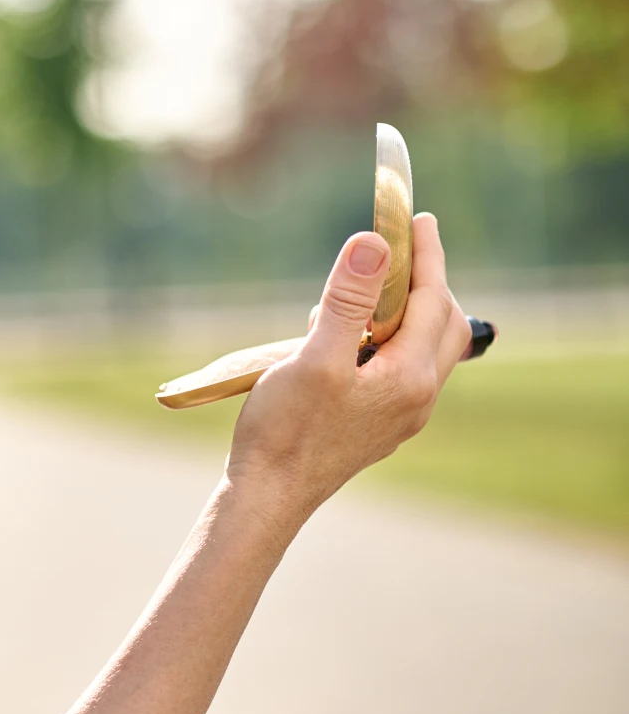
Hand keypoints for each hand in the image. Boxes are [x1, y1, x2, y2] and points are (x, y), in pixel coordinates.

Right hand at [226, 213, 470, 535]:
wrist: (269, 495)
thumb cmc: (286, 431)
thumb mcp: (314, 358)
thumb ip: (348, 301)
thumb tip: (374, 245)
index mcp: (409, 377)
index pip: (432, 300)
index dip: (426, 255)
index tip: (419, 218)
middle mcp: (417, 397)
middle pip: (444, 324)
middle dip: (426, 282)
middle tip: (400, 249)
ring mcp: (400, 414)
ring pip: (424, 348)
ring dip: (404, 311)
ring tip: (361, 293)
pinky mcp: (379, 424)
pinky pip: (400, 369)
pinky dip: (386, 338)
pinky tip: (346, 339)